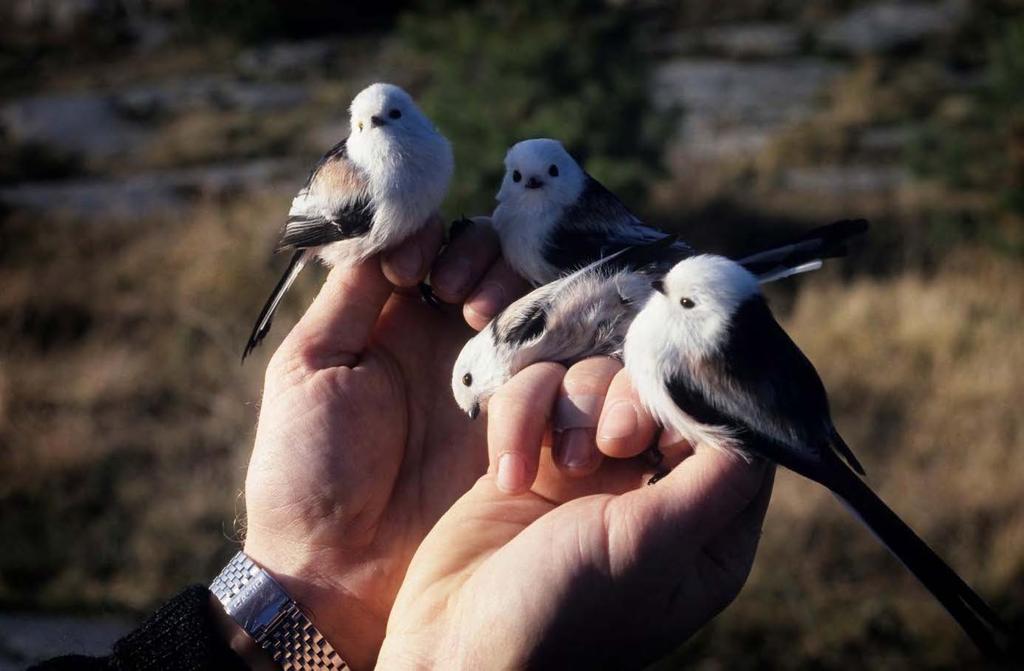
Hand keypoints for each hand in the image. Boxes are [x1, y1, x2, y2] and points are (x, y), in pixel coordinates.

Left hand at [241, 216, 529, 668]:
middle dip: (483, 259)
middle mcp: (448, 338)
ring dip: (513, 291)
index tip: (416, 270)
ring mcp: (491, 376)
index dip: (432, 238)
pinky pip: (554, 359)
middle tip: (461, 297)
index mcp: (393, 319)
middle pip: (491, 261)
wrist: (340, 571)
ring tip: (485, 320)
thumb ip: (350, 294)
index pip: (433, 245)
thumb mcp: (309, 368)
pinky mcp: (523, 417)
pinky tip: (520, 345)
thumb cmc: (307, 469)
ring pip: (527, 299)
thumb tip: (383, 225)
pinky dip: (549, 336)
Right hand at [379, 359, 774, 669]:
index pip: (731, 433)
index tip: (669, 403)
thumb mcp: (655, 547)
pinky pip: (534, 394)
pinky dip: (517, 422)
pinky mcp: (530, 454)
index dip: (702, 402)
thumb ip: (717, 477)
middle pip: (658, 392)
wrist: (453, 641)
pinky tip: (507, 476)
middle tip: (611, 444)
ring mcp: (587, 469)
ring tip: (555, 469)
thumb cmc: (566, 611)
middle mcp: (651, 491)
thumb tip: (758, 412)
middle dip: (629, 403)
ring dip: (569, 412)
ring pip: (592, 381)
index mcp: (704, 528)